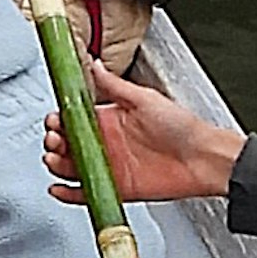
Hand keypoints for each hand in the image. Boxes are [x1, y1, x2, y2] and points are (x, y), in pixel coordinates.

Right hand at [46, 60, 238, 209]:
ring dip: (57, 164)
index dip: (59, 120)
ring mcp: (110, 166)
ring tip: (54, 160)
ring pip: (71, 168)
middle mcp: (107, 142)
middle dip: (54, 142)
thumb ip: (114, 85)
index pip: (73, 119)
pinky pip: (85, 193)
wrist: (203, 159)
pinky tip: (58, 188)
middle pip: (67, 144)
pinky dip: (68, 193)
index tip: (54, 120)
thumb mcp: (144, 98)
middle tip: (54, 140)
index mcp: (111, 119)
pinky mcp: (117, 189)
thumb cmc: (182, 127)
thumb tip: (93, 64)